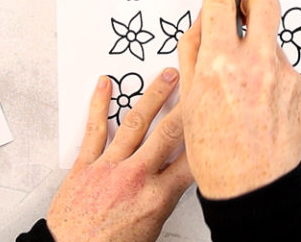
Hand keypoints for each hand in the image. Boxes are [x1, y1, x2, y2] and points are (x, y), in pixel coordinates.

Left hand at [46, 68, 192, 241]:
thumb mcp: (151, 229)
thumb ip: (164, 199)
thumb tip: (175, 180)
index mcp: (156, 198)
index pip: (191, 159)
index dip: (205, 135)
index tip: (215, 117)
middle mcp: (135, 177)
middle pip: (169, 133)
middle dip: (186, 104)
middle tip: (199, 82)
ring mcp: (109, 167)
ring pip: (136, 123)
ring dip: (154, 95)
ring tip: (166, 75)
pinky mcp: (84, 165)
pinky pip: (95, 129)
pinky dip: (99, 104)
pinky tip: (105, 85)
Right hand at [177, 0, 300, 199]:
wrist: (252, 188)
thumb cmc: (216, 153)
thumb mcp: (189, 99)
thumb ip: (194, 54)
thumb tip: (204, 24)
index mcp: (219, 64)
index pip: (219, 3)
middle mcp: (255, 64)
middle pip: (263, 5)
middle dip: (252, 2)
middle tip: (241, 17)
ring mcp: (283, 75)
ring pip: (271, 43)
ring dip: (258, 54)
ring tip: (246, 92)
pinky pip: (284, 70)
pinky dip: (272, 80)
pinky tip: (262, 107)